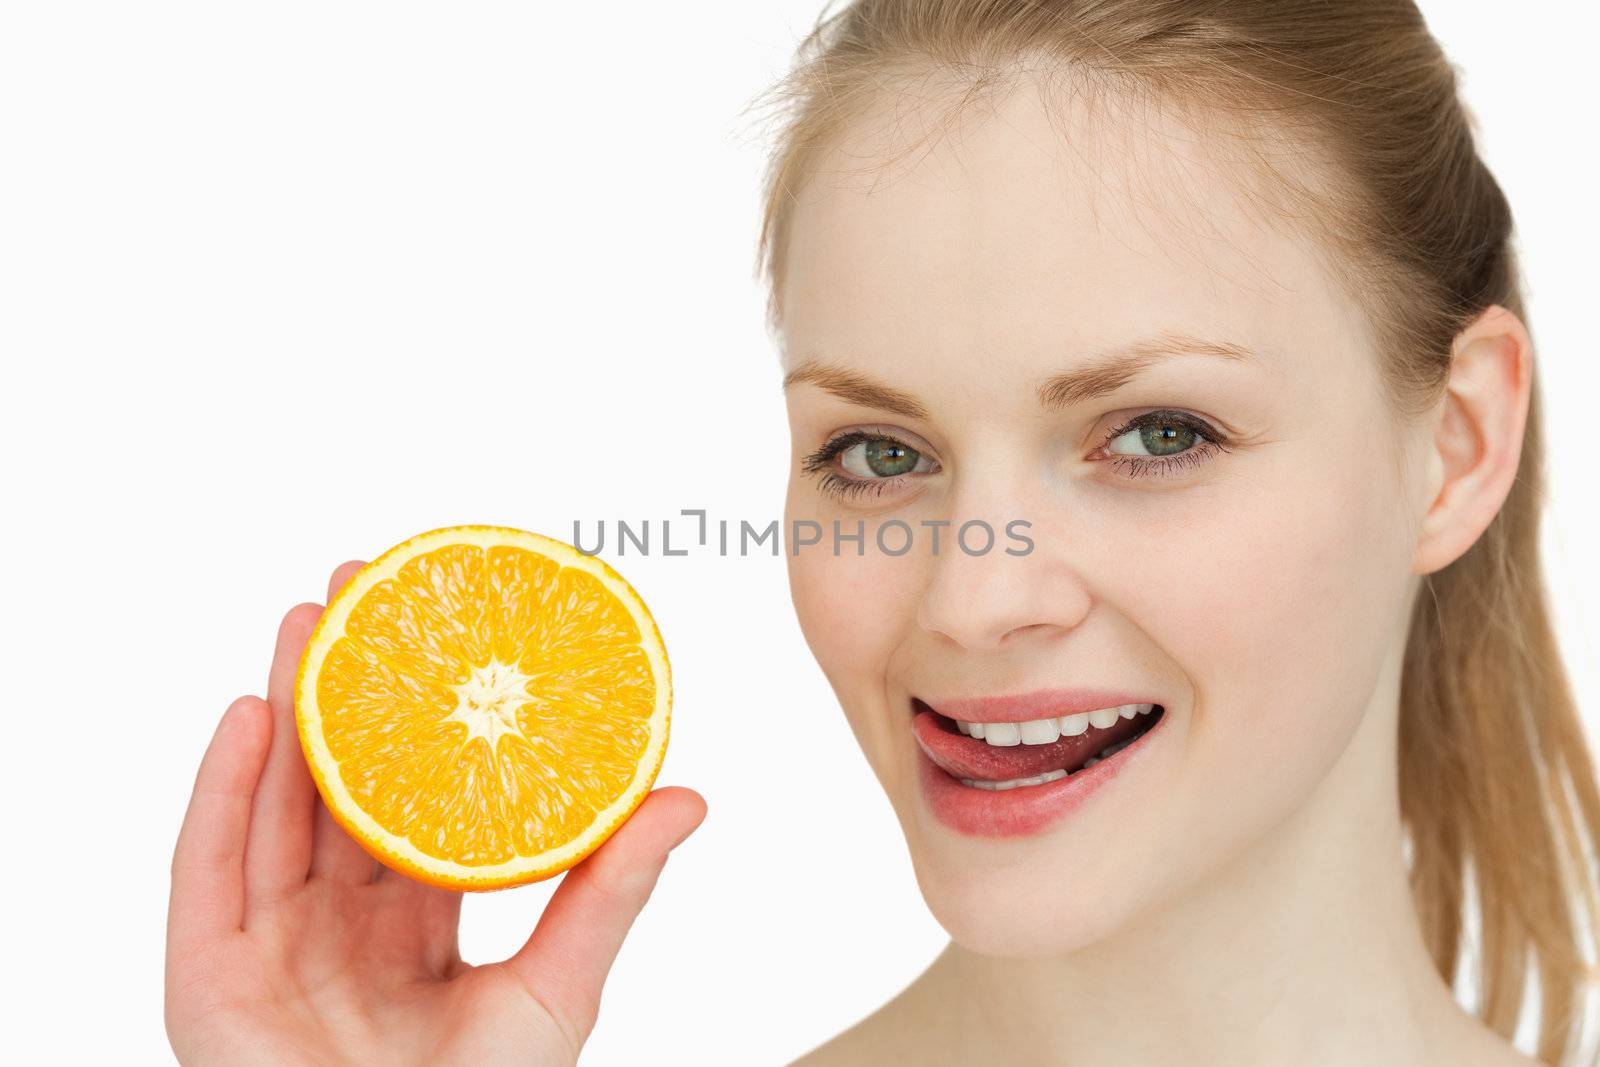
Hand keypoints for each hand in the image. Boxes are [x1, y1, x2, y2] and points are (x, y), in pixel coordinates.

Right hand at [165, 561, 706, 1065]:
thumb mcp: (558, 986)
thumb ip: (611, 891)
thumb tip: (689, 796)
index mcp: (413, 930)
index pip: (412, 802)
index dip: (421, 720)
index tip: (438, 632)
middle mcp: (336, 929)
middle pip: (334, 786)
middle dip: (344, 687)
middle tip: (362, 587)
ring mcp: (269, 951)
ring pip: (269, 809)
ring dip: (283, 709)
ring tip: (306, 619)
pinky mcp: (208, 982)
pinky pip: (205, 873)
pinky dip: (219, 793)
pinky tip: (247, 716)